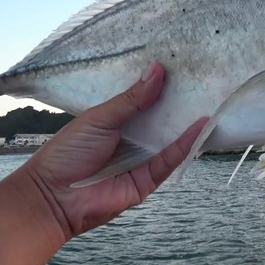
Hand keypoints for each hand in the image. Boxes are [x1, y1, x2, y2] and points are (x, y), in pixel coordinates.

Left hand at [13, 64, 206, 240]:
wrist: (53, 196)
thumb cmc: (68, 152)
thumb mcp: (99, 118)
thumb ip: (131, 99)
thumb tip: (157, 71)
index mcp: (116, 122)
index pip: (144, 102)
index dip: (161, 88)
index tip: (182, 68)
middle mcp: (132, 141)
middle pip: (161, 121)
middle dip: (180, 104)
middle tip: (204, 82)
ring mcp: (141, 161)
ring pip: (170, 141)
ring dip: (188, 124)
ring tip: (211, 101)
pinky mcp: (147, 181)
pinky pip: (169, 161)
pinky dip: (185, 145)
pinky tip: (200, 127)